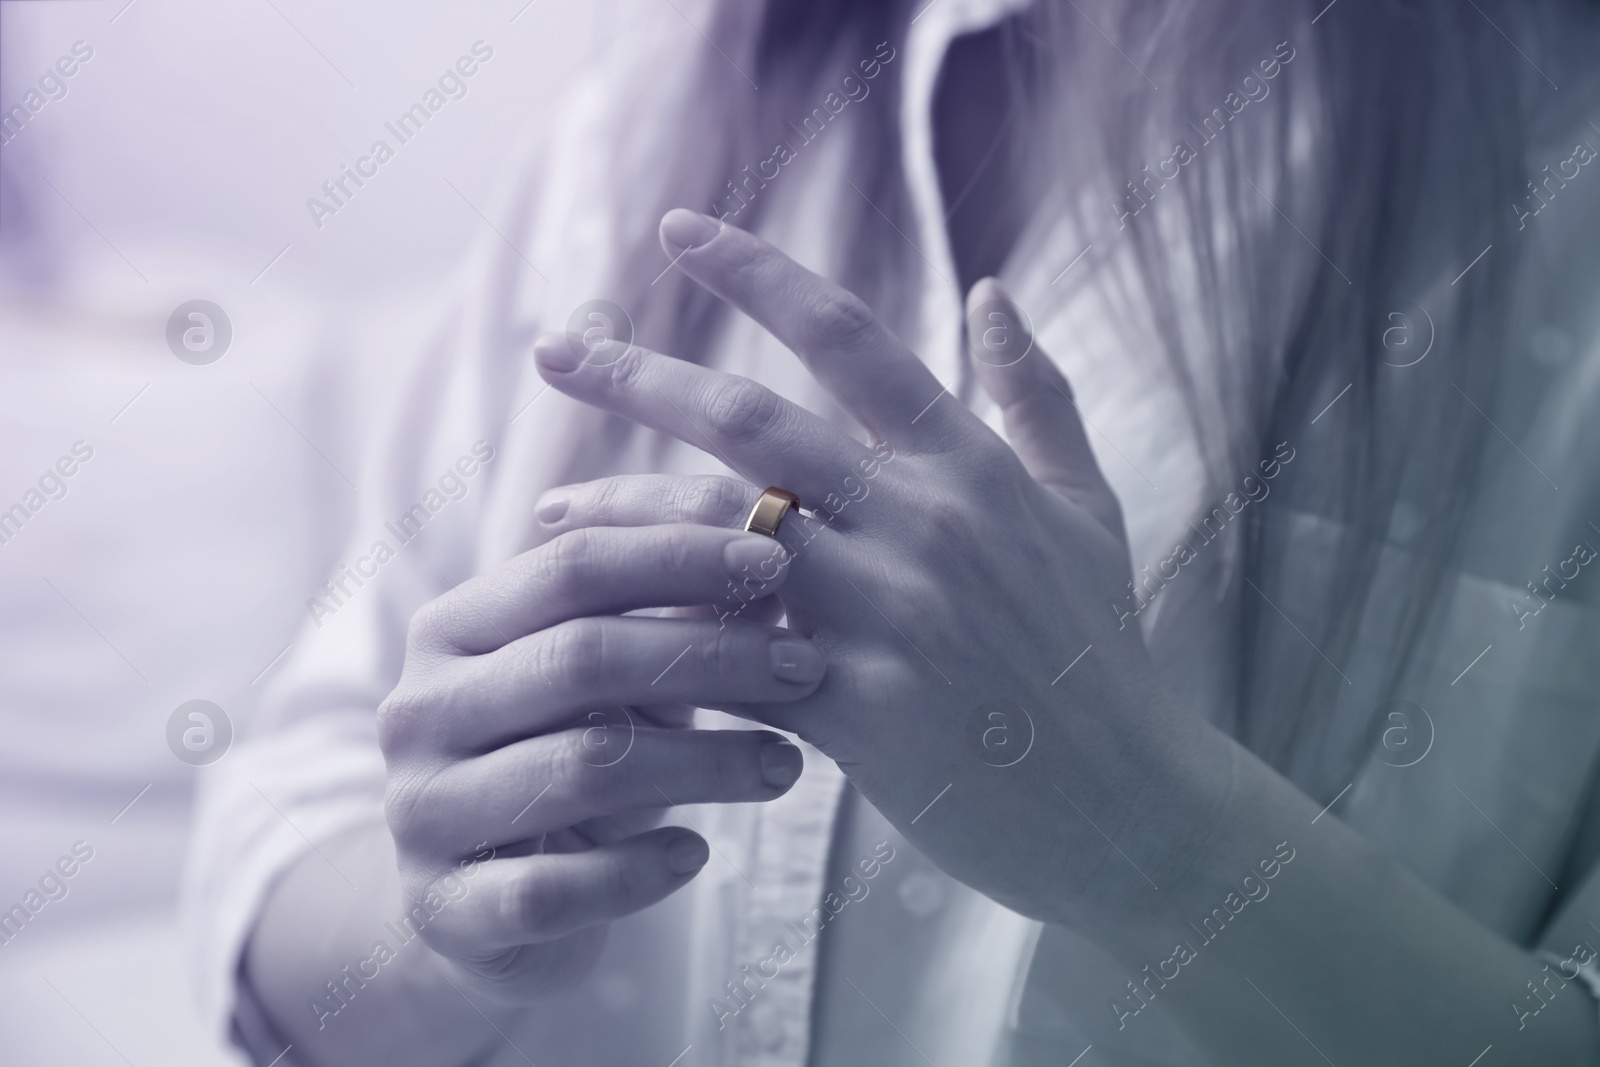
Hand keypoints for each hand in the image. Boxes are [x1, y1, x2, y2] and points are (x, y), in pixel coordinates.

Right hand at [376, 522, 825, 1001]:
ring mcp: (421, 812)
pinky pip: (551, 890)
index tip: (779, 565)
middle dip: (711, 656)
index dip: (681, 558)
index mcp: (451, 629)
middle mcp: (419, 711)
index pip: (572, 567)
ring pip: (581, 769)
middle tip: (807, 666)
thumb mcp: (608, 683)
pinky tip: (697, 854)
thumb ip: (668, 623)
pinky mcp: (443, 909)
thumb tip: (774, 568)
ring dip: (704, 763)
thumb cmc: (561, 758)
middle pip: (581, 658)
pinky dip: (636, 870)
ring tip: (787, 765)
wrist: (478, 902)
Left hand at [531, 211, 1225, 926]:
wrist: (1128, 807)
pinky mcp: (856, 712)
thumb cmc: (1101, 654)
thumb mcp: (1086, 510)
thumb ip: (1037, 398)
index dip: (755, 273)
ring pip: (718, 543)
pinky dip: (660, 644)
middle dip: (638, 378)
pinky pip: (727, 660)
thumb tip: (991, 290)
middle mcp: (924, 525)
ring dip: (620, 519)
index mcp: (970, 467)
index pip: (847, 339)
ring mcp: (888, 618)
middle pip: (752, 424)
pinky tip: (600, 638)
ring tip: (547, 515)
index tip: (678, 228)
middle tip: (553, 349)